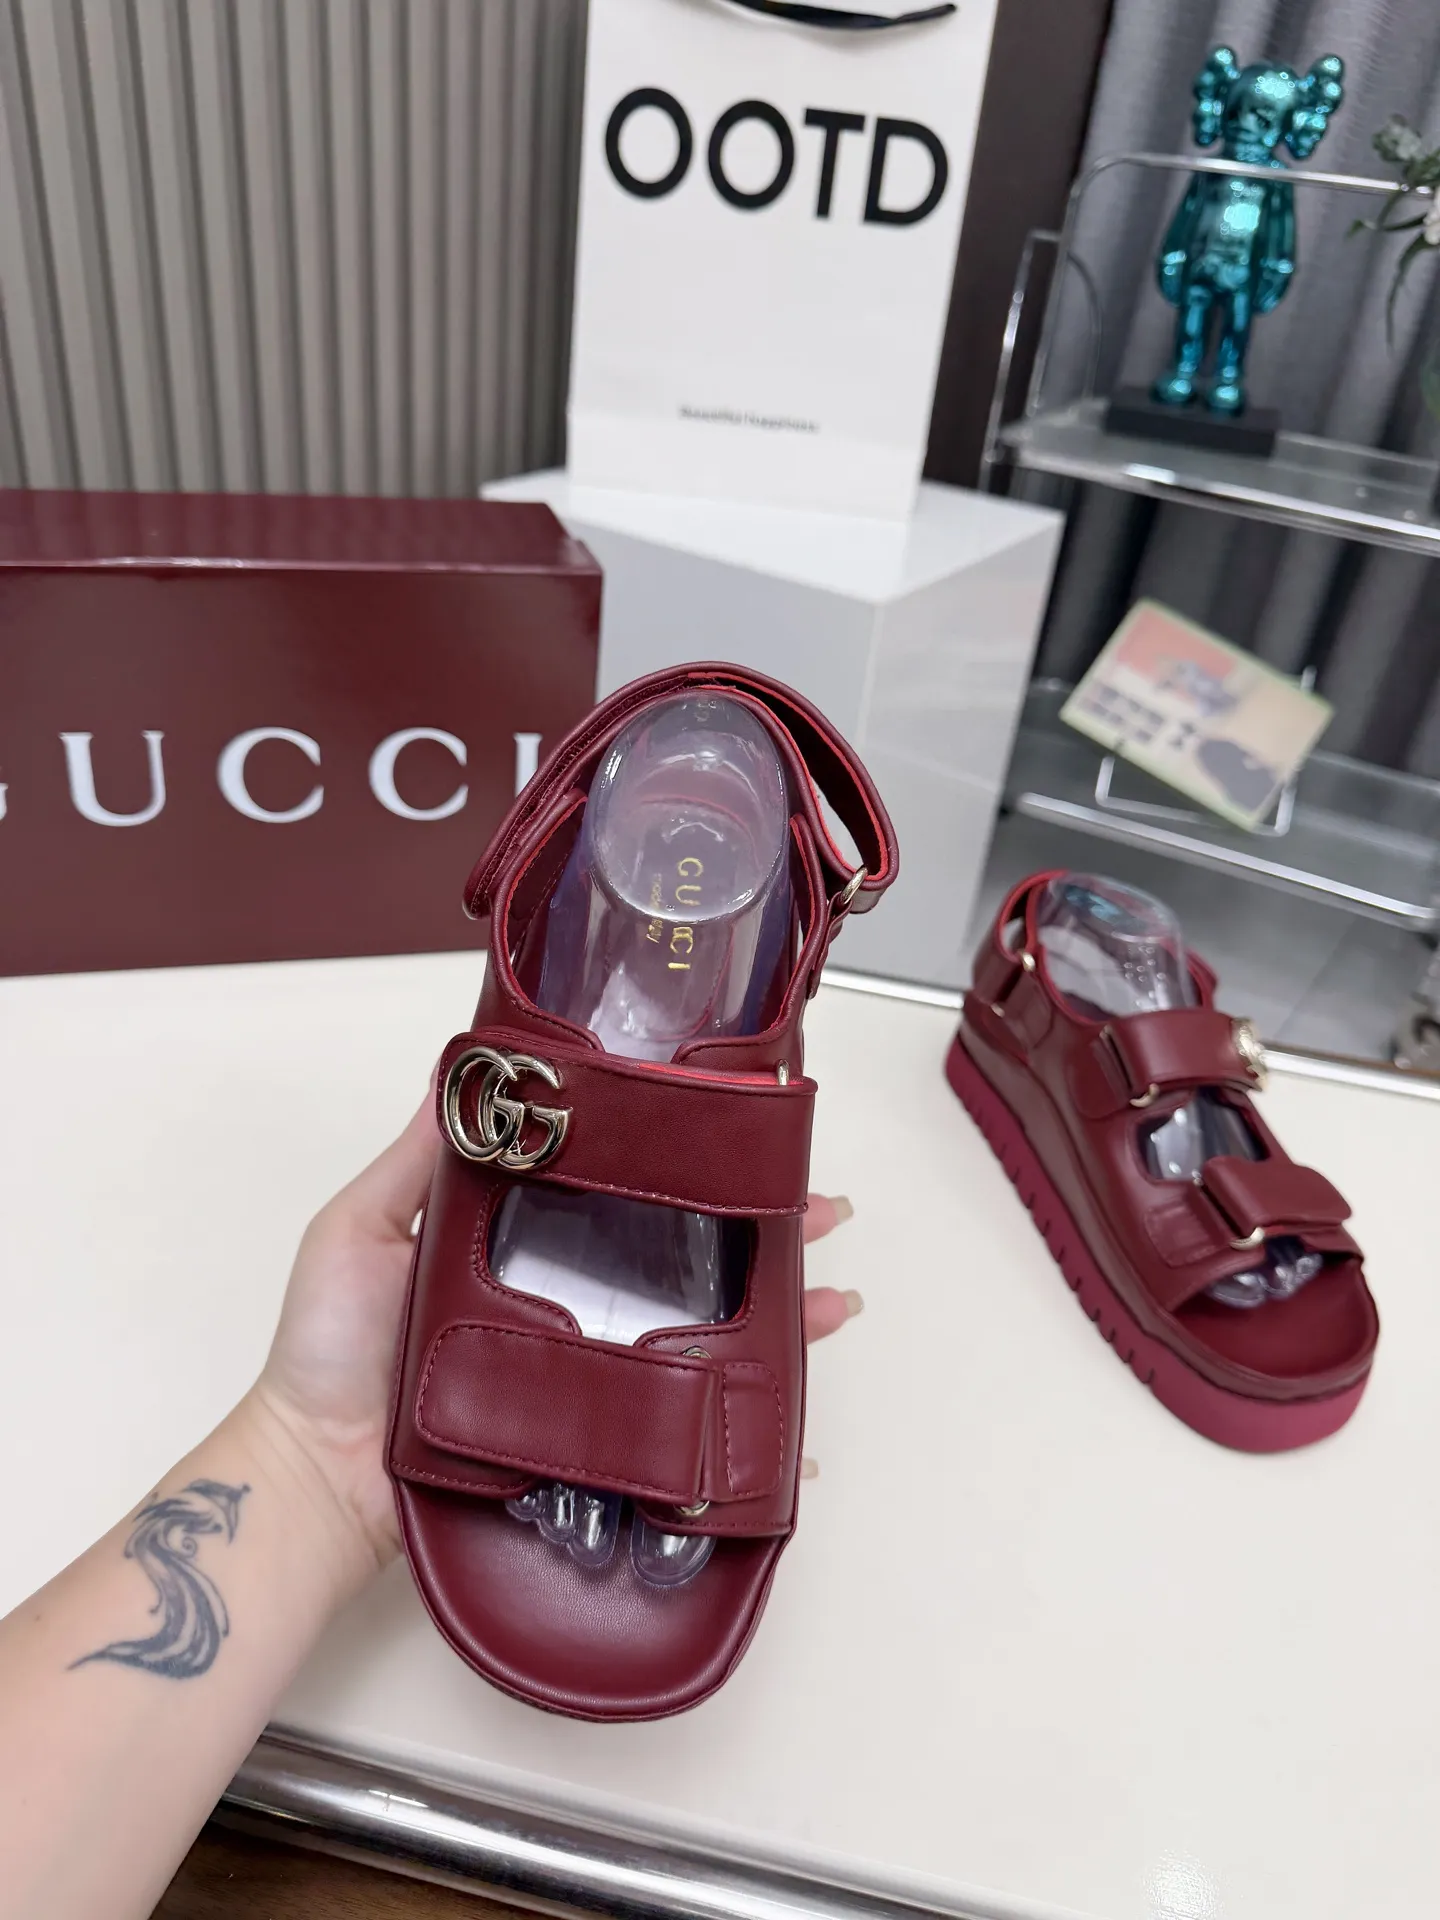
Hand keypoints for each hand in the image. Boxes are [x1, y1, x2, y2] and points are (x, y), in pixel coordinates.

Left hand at [253, 1088, 861, 1577]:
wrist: (317, 1477)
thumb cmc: (329, 1353)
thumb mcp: (361, 1229)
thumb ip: (416, 1159)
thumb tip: (462, 1069)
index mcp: (527, 1245)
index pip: (626, 1195)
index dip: (689, 1167)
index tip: (746, 1134)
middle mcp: (570, 1305)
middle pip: (686, 1263)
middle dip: (763, 1236)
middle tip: (822, 1212)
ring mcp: (586, 1376)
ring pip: (703, 1339)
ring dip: (777, 1319)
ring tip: (833, 1299)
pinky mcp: (592, 1442)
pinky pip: (683, 1432)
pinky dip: (747, 1430)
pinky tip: (795, 1425)